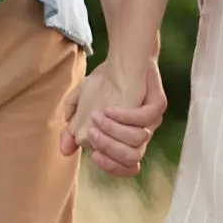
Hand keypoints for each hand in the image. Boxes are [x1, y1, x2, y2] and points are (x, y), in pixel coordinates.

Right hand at [60, 58, 165, 177]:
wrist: (124, 56)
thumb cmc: (105, 82)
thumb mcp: (82, 104)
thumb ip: (73, 127)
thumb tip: (64, 150)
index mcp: (127, 139)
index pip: (125, 166)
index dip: (110, 166)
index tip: (93, 155)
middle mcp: (142, 133)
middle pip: (132, 158)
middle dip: (109, 149)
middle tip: (92, 133)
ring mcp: (152, 120)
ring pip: (138, 141)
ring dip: (114, 131)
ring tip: (97, 116)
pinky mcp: (158, 104)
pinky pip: (144, 118)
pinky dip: (125, 116)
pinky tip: (109, 108)